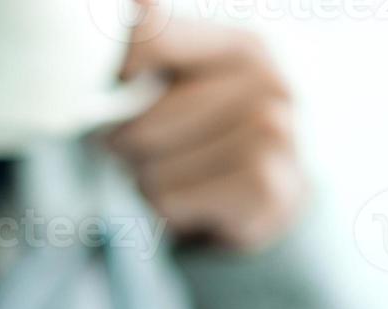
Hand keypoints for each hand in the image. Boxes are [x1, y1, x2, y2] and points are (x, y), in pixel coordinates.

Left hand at [109, 15, 305, 251]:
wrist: (267, 202)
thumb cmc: (205, 138)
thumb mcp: (179, 86)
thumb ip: (150, 48)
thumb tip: (126, 6)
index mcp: (244, 45)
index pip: (149, 35)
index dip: (115, 73)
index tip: (117, 92)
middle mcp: (267, 80)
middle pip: (141, 119)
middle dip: (130, 144)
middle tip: (150, 150)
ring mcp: (272, 132)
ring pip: (153, 166)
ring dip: (151, 180)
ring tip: (181, 175)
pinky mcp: (265, 185)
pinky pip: (171, 200)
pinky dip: (170, 208)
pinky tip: (198, 201)